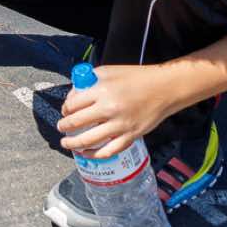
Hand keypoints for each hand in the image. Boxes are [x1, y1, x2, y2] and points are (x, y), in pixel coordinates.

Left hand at [56, 63, 173, 159]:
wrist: (165, 88)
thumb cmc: (137, 78)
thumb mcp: (108, 71)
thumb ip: (89, 82)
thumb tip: (73, 96)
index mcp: (102, 91)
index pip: (73, 104)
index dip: (65, 109)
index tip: (65, 111)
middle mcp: (109, 109)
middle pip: (76, 123)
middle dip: (64, 127)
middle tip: (61, 128)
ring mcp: (120, 125)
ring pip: (89, 140)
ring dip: (73, 143)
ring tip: (66, 143)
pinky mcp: (131, 136)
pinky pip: (108, 151)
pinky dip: (94, 155)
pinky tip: (86, 153)